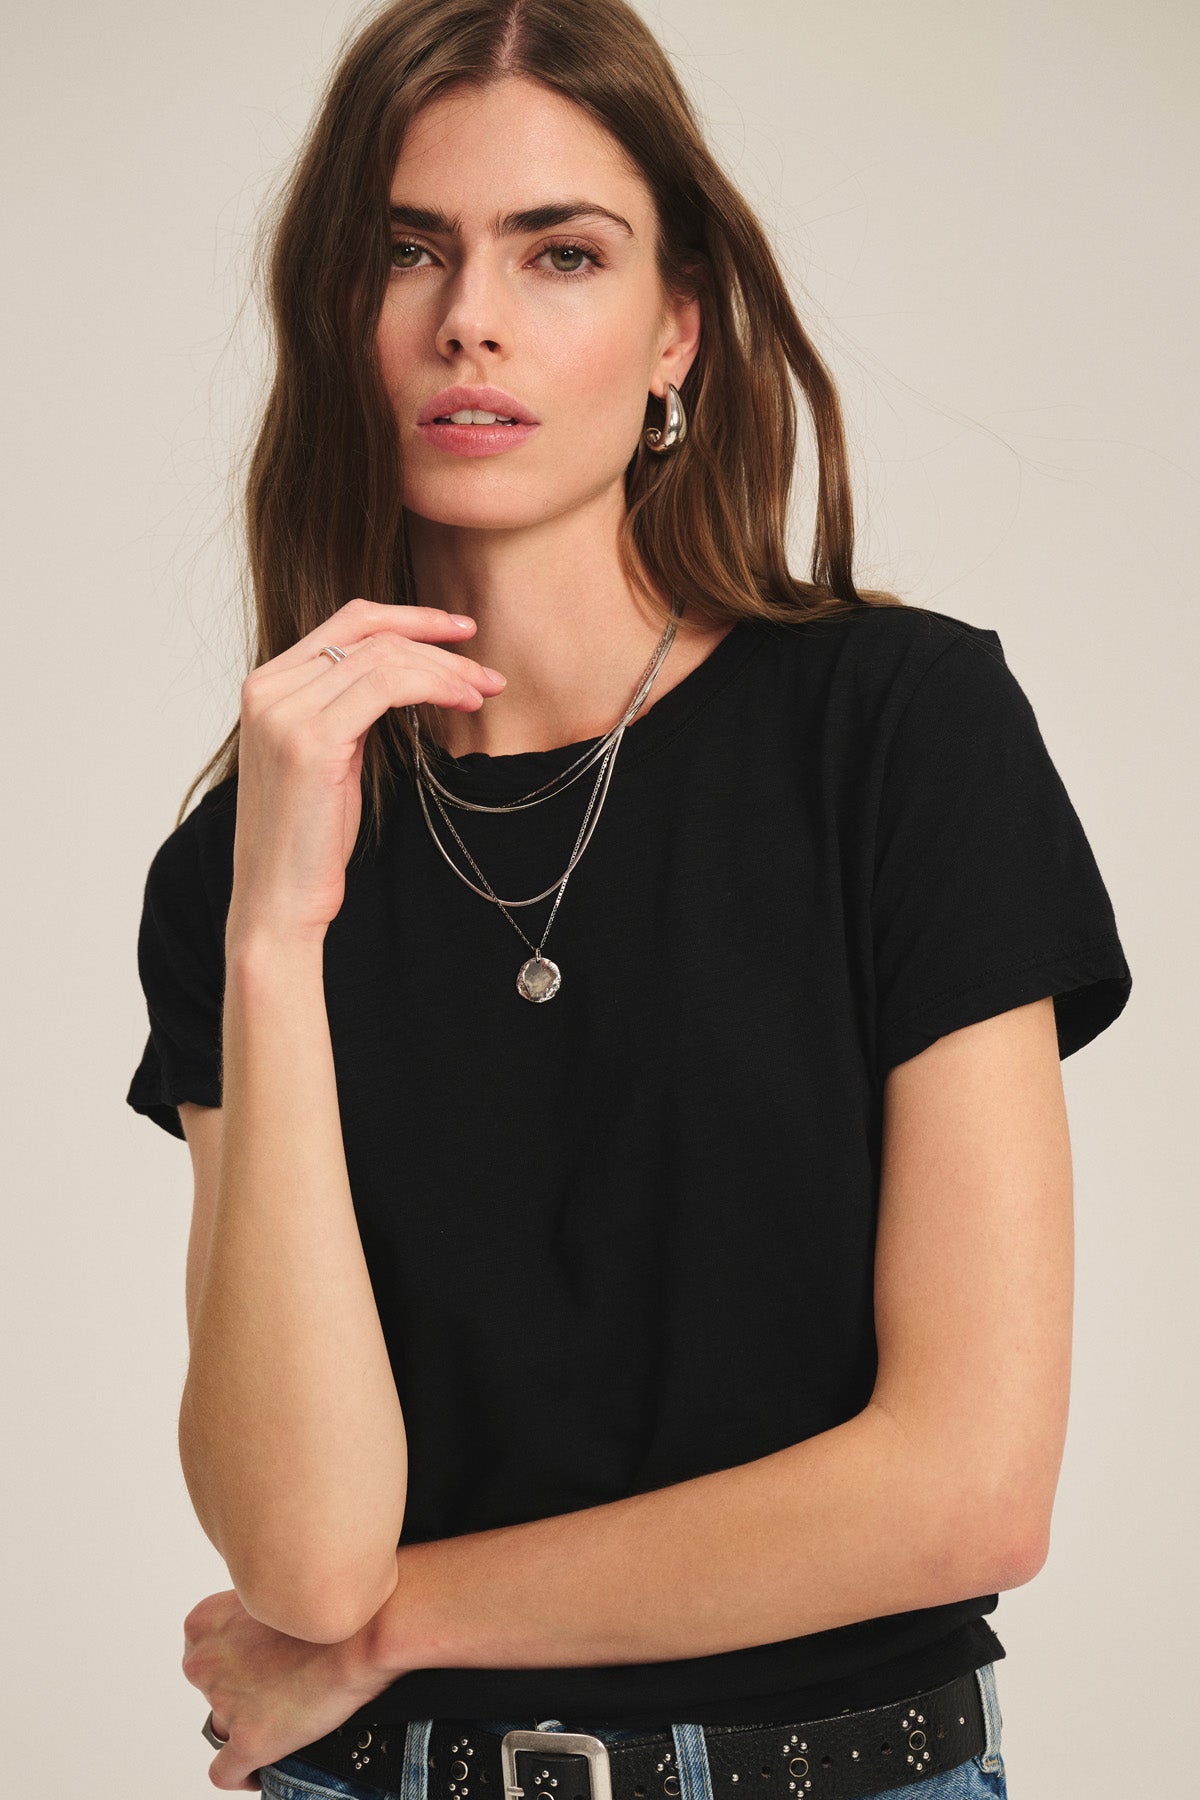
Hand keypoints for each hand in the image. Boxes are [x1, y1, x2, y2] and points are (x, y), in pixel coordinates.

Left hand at [182, 1586, 402, 1791]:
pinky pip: (227, 1773)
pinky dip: (243, 1775)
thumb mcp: (271, 1595)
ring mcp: (225, 1704)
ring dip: (246, 1727)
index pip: (201, 1655)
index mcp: (204, 1624)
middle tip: (274, 1688)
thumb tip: (256, 1635)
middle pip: (210, 1692)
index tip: (250, 1668)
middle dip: (237, 1694)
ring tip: (278, 1721)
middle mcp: (205, 1665)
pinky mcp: (249, 1740)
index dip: (228, 1664)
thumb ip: (249, 1615)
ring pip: (222, 1728)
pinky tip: (260, 1768)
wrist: (363, 1631)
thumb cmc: (327, 1607)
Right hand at [228, 598, 505, 947]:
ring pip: (384, 658)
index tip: (458, 630)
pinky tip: (462, 702)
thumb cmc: (308, 837)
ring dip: (445, 670)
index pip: (346, 623)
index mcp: (267, 685)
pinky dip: (433, 686)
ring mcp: (284, 712)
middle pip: (369, 634)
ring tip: (483, 691)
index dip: (408, 617)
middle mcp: (268, 689)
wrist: (279, 898)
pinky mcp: (310, 740)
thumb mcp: (329, 757)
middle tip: (486, 671)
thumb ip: (347, 707)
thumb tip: (401, 674)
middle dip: (437, 644)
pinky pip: (386, 687)